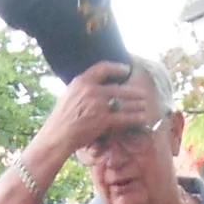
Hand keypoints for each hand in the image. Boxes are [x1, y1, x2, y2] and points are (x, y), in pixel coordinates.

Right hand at [35, 62, 160, 161]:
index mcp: (82, 81)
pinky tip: (142, 117)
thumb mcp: (69, 94)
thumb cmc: (62, 118)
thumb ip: (83, 87)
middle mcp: (91, 90)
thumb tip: (94, 83)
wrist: (58, 135)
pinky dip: (135, 117)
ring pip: (124, 102)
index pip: (103, 68)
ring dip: (137, 104)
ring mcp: (98, 105)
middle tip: (142, 93)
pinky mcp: (103, 120)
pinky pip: (124, 117)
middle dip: (134, 92)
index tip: (126, 70)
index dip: (118, 68)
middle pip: (119, 87)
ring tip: (145, 105)